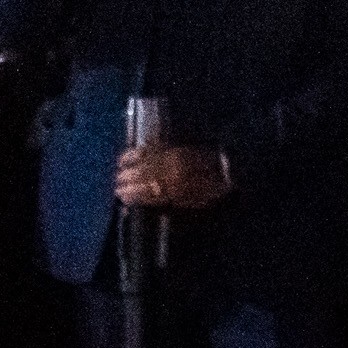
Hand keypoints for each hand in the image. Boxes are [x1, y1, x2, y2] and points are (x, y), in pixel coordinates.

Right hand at [114, 144, 232, 211]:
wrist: (232, 166)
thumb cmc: (213, 191)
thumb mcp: (195, 204)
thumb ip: (171, 203)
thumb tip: (149, 201)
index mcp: (176, 187)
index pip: (148, 190)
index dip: (132, 193)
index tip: (119, 196)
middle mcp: (172, 169)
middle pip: (144, 173)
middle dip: (128, 178)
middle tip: (116, 183)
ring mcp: (173, 154)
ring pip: (146, 158)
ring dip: (130, 163)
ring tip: (119, 169)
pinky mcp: (176, 143)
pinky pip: (153, 146)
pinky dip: (140, 150)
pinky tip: (131, 153)